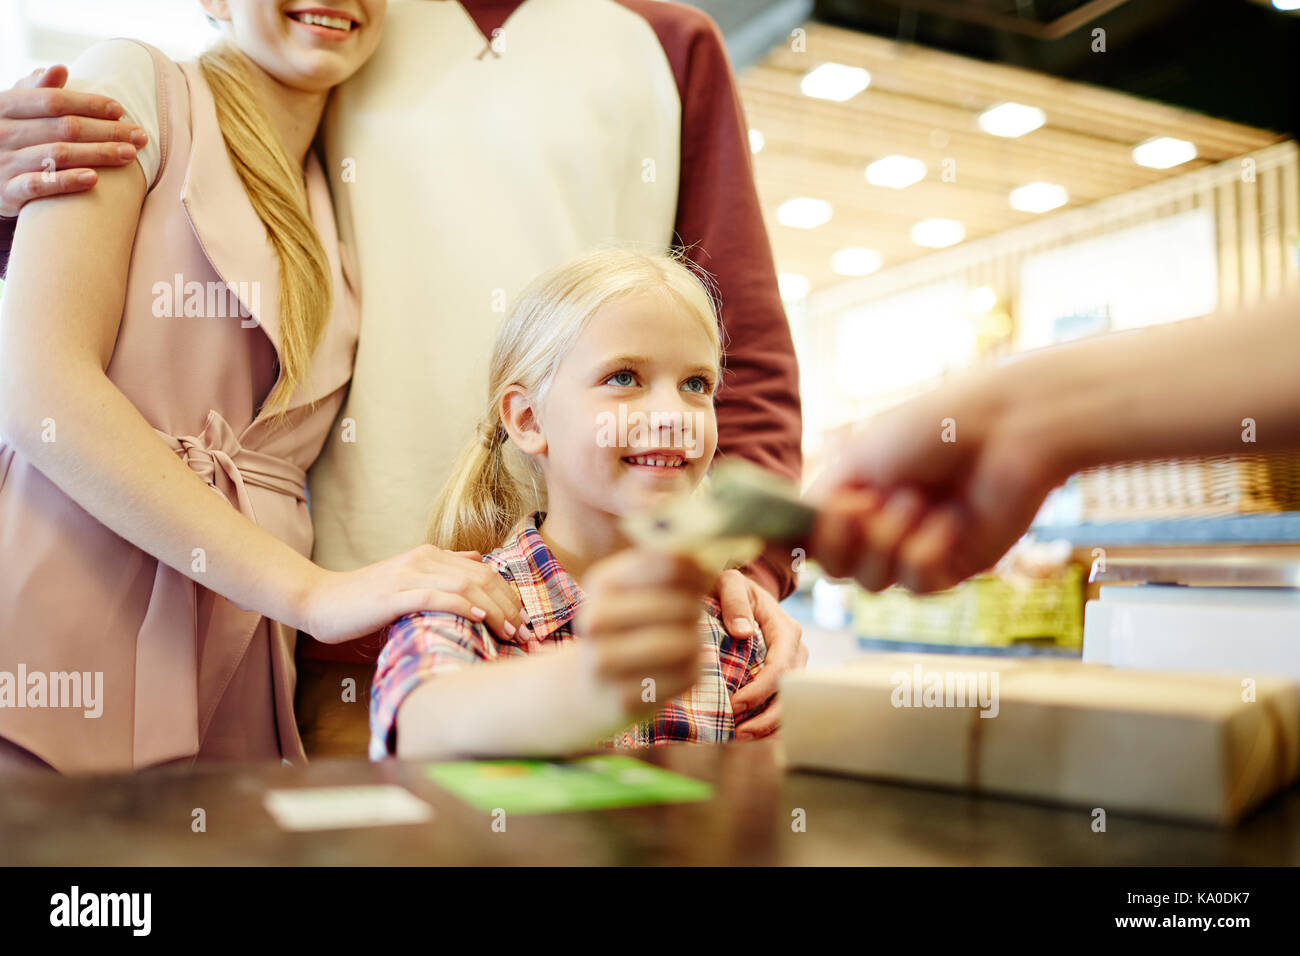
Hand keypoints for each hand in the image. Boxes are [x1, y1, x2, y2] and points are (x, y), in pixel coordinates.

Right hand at [1, 65, 146, 217]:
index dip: (89, 104)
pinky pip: (40, 185)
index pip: (54, 101)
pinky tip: (94, 178)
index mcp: (6, 105)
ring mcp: (5, 162)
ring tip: (129, 155)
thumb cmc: (9, 135)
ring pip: (58, 155)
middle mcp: (4, 131)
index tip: (120, 110)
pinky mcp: (8, 191)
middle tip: (140, 136)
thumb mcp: (15, 108)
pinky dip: (67, 181)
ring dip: (98, 154)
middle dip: (107, 131)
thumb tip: (59, 69)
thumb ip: (37, 89)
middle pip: (64, 128)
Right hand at [295, 545, 529, 644]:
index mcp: (430, 555)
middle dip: (509, 605)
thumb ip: (443, 568)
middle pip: (482, 577)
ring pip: (465, 586)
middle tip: (525, 633)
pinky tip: (479, 617)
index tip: (525, 622)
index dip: (510, 595)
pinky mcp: (394, 594)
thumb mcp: (409, 577)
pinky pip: (436, 596)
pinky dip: (462, 605)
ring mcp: (409, 575)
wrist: (321, 600)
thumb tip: (477, 559)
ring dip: (494, 609)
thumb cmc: (365, 598)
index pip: (484, 571)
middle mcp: (423, 559)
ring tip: (510, 631)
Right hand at [576, 548, 715, 719]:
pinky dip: (692, 668)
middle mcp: (595, 620)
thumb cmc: (626, 625)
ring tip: (686, 638)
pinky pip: (686, 676)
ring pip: (686, 642)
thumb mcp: (634, 588)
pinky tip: (677, 665)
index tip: (706, 576)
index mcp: (601, 582)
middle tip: (691, 614)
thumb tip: (709, 557)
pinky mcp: (625, 699)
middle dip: (695, 610)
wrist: (586, 686)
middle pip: (683, 606)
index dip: (699, 570)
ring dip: (696, 640)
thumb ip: (670, 567)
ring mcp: (606, 662)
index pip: (670, 565)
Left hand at [716, 568, 805, 737]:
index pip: (781, 666)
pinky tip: (748, 733)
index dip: (760, 690)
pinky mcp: (786, 677)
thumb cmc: (734, 588)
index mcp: (785, 629)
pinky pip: (785, 703)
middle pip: (793, 692)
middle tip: (739, 733)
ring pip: (793, 703)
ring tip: (742, 737)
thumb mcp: (730, 583)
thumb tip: (741, 632)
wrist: (743, 592)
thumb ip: (734, 601)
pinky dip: (770, 722)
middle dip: (768, 716)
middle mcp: (796, 650)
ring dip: (770, 725)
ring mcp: (794, 665)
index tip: (735, 704)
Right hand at [808, 369, 1061, 593]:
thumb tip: (782, 539)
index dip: (810, 536)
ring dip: (888, 541)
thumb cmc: (934, 427)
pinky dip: (925, 553)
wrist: (1011, 429)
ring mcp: (918, 546)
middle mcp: (882, 523)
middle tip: (867, 505)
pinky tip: (949, 522)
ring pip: (872, 582)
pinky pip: (918, 584)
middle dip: (845, 541)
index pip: (813, 536)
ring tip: (918, 500)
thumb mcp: (861, 457)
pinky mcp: (955, 566)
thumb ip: (820, 502)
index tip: (818, 518)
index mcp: (856, 493)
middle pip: (836, 569)